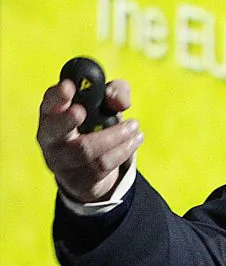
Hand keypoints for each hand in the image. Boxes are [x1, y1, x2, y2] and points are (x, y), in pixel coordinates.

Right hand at [37, 78, 141, 203]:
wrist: (94, 168)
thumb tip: (117, 100)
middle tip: (81, 111)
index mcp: (54, 114)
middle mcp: (51, 138)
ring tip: (134, 126)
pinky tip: (136, 140)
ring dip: (114, 136)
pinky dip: (124, 150)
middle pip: (54, 130)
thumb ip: (115, 92)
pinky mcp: (78, 179)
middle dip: (66, 119)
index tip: (68, 87)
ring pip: (85, 149)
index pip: (49, 103)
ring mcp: (62, 161)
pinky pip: (102, 165)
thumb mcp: (106, 104)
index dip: (56, 96)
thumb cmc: (97, 124)